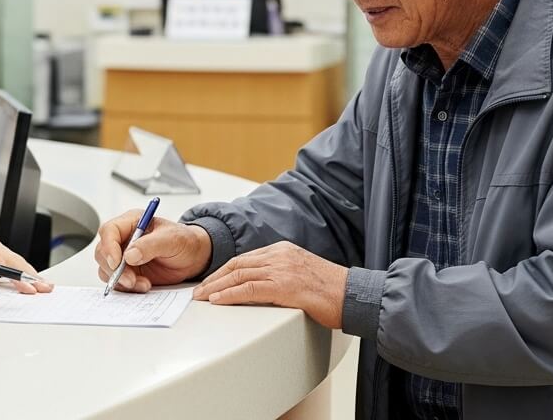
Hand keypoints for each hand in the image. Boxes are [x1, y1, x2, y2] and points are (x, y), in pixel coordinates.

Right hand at [94, 211, 211, 292]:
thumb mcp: (172, 239)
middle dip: (113, 269)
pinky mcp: (128, 272)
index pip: (109, 230)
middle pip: (103, 252)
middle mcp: (123, 239)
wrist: (193, 258)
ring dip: (121, 280)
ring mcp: (124, 257)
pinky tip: (144, 286)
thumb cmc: (184, 241)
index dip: (109, 246)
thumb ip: (151, 245)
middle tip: (130, 280)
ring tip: (143, 284)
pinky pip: (117, 282)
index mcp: (131, 222)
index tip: (117, 262)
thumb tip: (129, 255)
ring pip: (106, 269)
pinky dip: (127, 287)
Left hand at [192, 241, 347, 328]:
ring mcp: (282, 269)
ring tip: (201, 297)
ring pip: (239, 275)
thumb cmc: (332, 291)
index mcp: (283, 250)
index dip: (224, 270)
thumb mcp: (302, 274)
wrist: (354, 296)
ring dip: (216, 287)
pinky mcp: (285, 286)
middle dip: (214, 278)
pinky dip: (229, 294)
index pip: (245, 258)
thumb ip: (282, 274)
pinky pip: (249, 289)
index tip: (210, 281)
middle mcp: (280, 255)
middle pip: (237, 264)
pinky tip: (218, 300)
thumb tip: (261, 286)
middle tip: (198, 291)